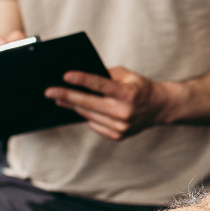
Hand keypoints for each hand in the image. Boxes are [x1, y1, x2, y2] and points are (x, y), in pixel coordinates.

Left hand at [45, 67, 176, 140]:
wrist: (160, 108)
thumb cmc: (141, 88)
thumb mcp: (127, 75)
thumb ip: (105, 74)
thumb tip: (81, 77)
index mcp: (128, 94)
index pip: (101, 85)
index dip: (82, 80)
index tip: (65, 75)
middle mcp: (125, 112)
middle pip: (89, 103)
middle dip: (67, 96)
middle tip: (49, 91)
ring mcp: (121, 127)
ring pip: (89, 115)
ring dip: (73, 106)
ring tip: (59, 99)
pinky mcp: (118, 135)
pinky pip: (95, 125)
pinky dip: (87, 116)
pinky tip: (80, 109)